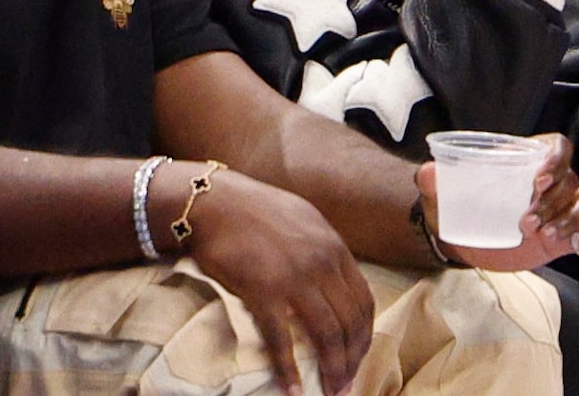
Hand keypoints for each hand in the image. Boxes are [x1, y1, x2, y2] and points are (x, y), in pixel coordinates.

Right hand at [179, 167, 375, 395]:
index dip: (364, 334)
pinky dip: (288, 369)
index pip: (364, 300)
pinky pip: (282, 339)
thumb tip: (335, 280)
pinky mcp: (262, 292)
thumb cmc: (256, 210)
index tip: (358, 357)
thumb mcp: (305, 221)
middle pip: (350, 322)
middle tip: (346, 384)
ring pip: (326, 334)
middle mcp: (321, 263)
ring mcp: (294, 278)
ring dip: (332, 369)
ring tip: (330, 391)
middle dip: (352, 359)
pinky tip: (291, 388)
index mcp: (334, 247)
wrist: (214, 202)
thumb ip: (323, 250)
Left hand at [426, 133, 578, 270]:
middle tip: (525, 222)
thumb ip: (434, 180)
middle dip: (552, 202)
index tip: (538, 180)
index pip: (558, 146)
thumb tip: (426, 172)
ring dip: (570, 220)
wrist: (465, 241)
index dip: (555, 160)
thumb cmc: (460, 206)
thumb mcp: (445, 193)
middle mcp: (553, 182)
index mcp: (529, 159)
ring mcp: (562, 209)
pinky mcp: (567, 237)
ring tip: (544, 237)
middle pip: (571, 180)